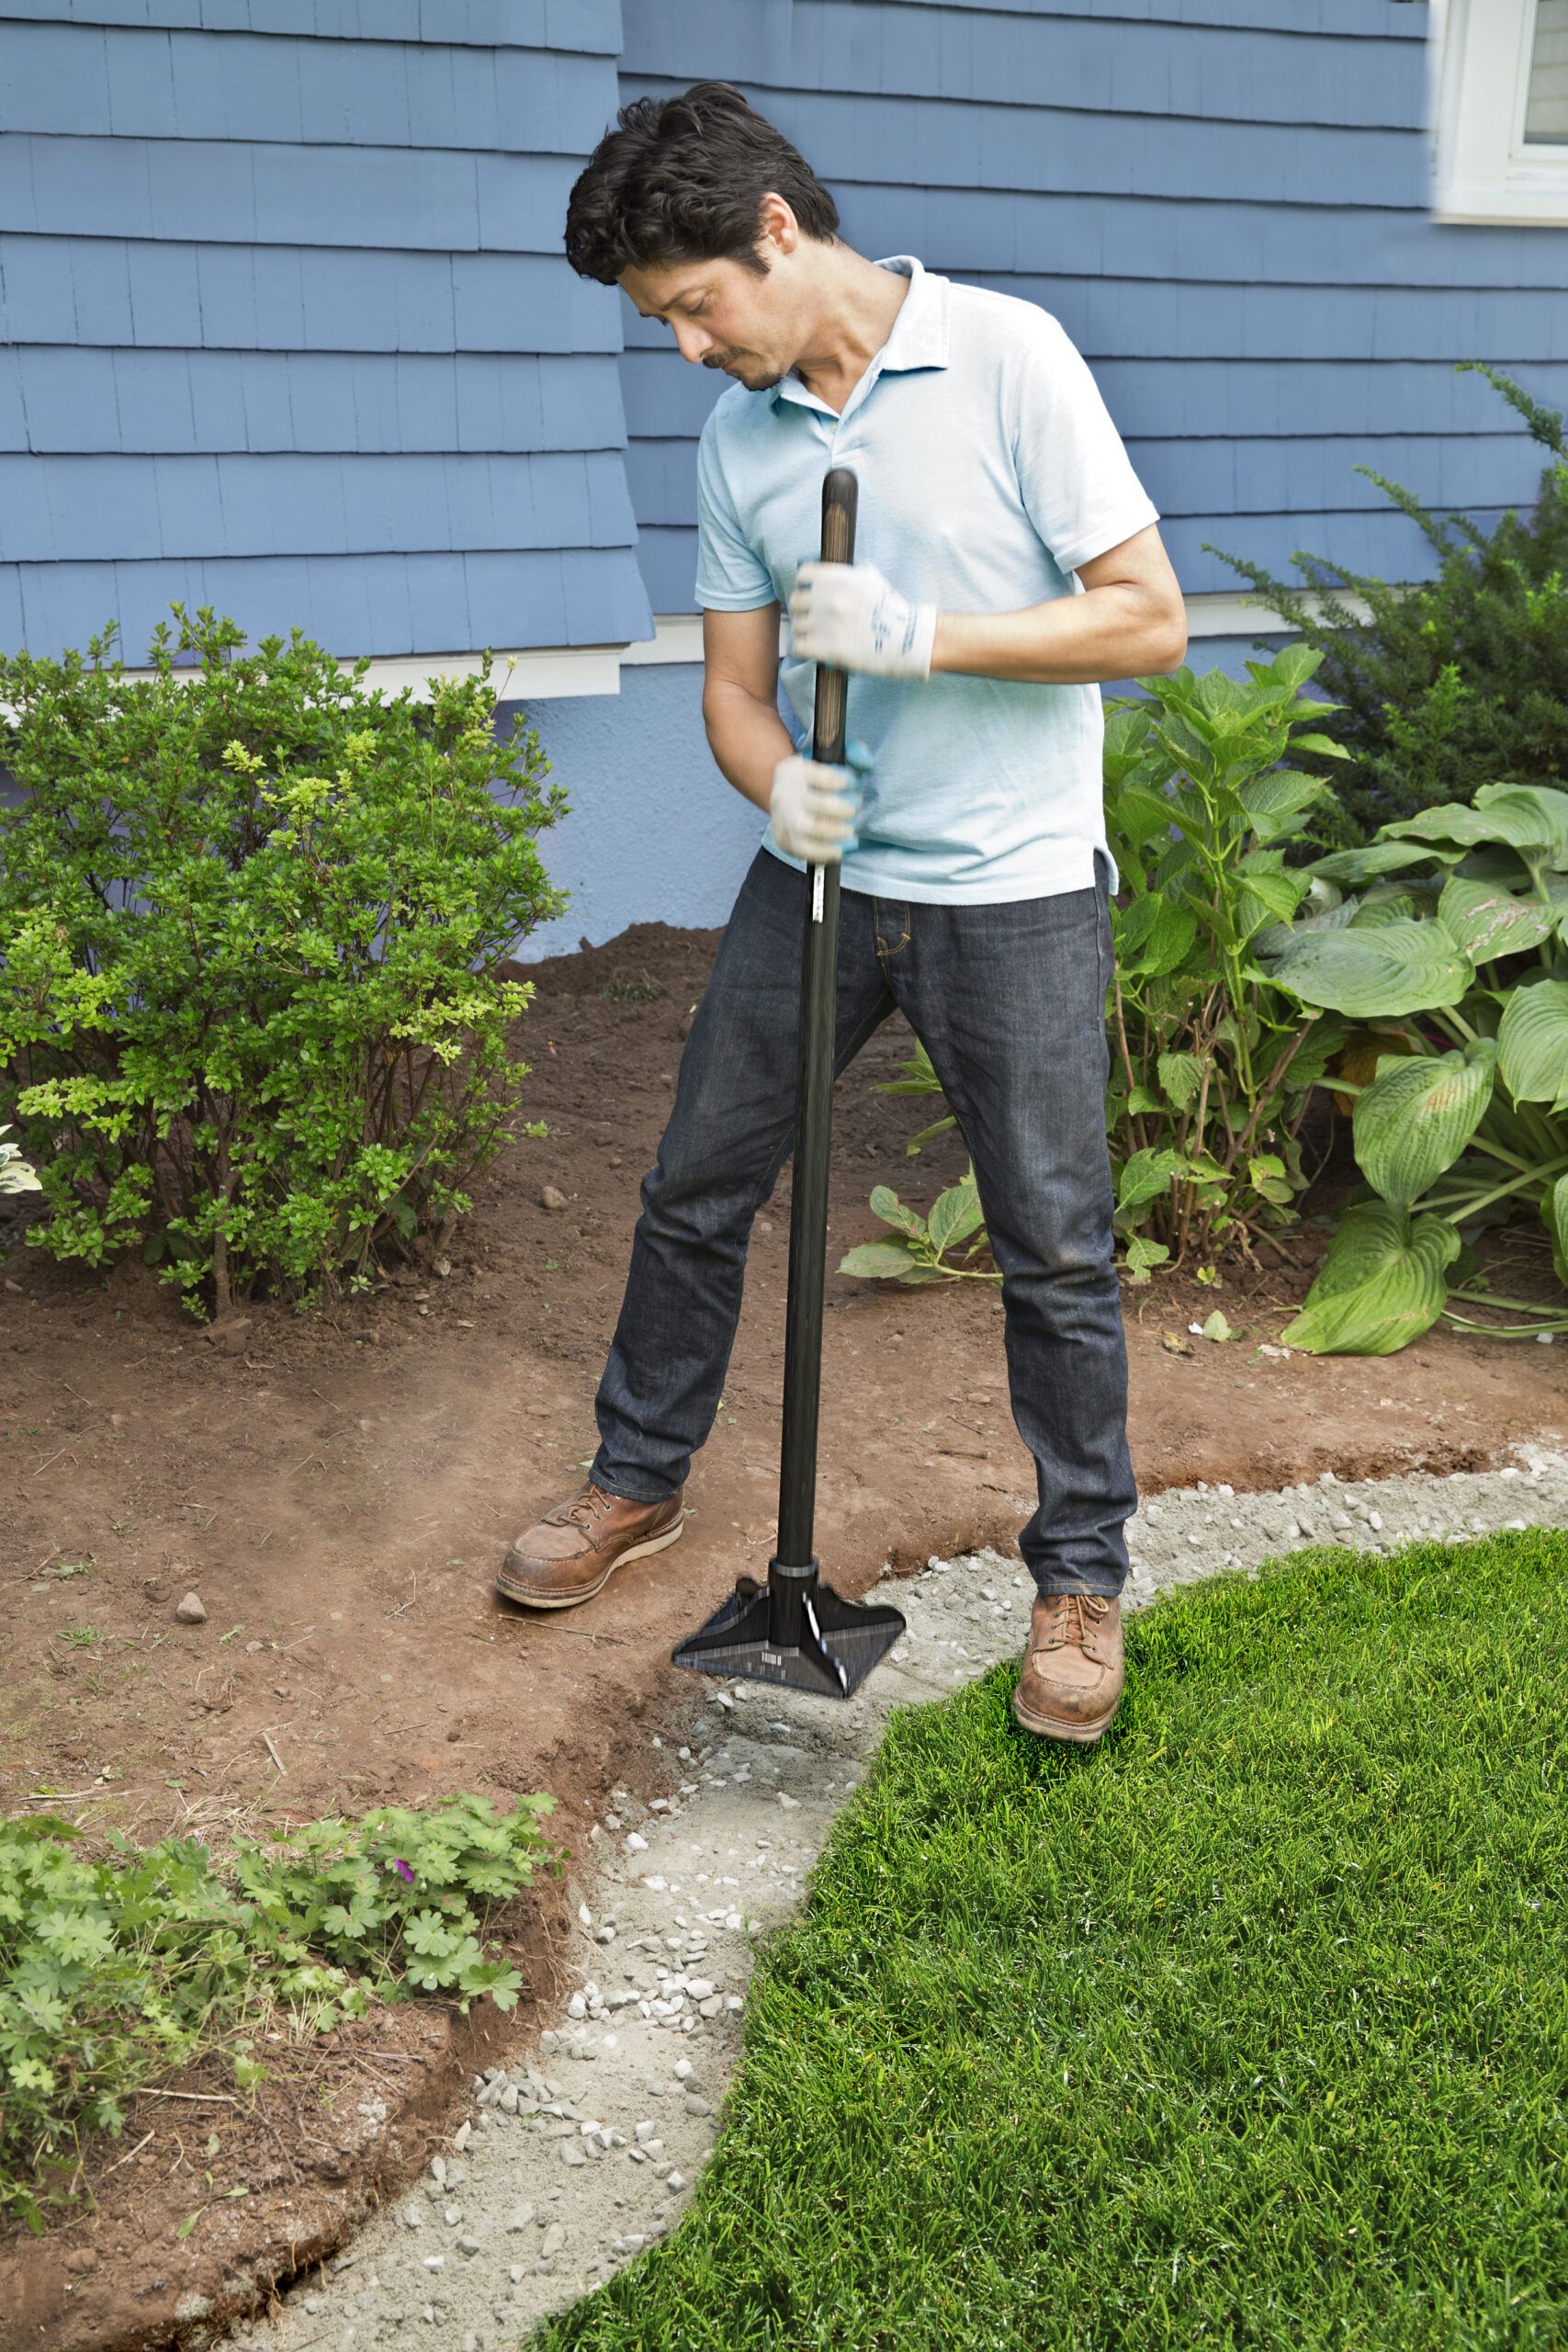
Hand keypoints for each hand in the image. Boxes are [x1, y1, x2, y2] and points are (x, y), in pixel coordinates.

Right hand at [767, 741, 872, 863]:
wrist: (782, 796)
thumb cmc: (813, 778)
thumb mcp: (827, 758)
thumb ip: (852, 754)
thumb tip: (867, 763)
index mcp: (795, 771)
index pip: (820, 775)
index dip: (842, 781)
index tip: (852, 784)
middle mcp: (785, 794)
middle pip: (818, 804)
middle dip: (843, 809)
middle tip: (853, 809)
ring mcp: (782, 819)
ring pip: (812, 828)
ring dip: (837, 831)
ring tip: (849, 830)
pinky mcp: (783, 839)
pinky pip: (805, 850)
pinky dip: (825, 852)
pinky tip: (839, 849)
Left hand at [788, 560, 936, 679]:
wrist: (906, 642)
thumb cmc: (891, 612)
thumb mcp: (872, 580)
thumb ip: (849, 574)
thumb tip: (831, 574)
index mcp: (839, 578)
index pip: (803, 575)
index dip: (804, 585)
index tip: (808, 594)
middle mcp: (830, 599)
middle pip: (796, 601)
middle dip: (802, 610)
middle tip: (811, 618)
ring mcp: (826, 624)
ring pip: (797, 626)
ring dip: (804, 631)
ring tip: (815, 636)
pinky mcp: (827, 649)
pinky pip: (798, 646)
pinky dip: (803, 648)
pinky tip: (813, 649)